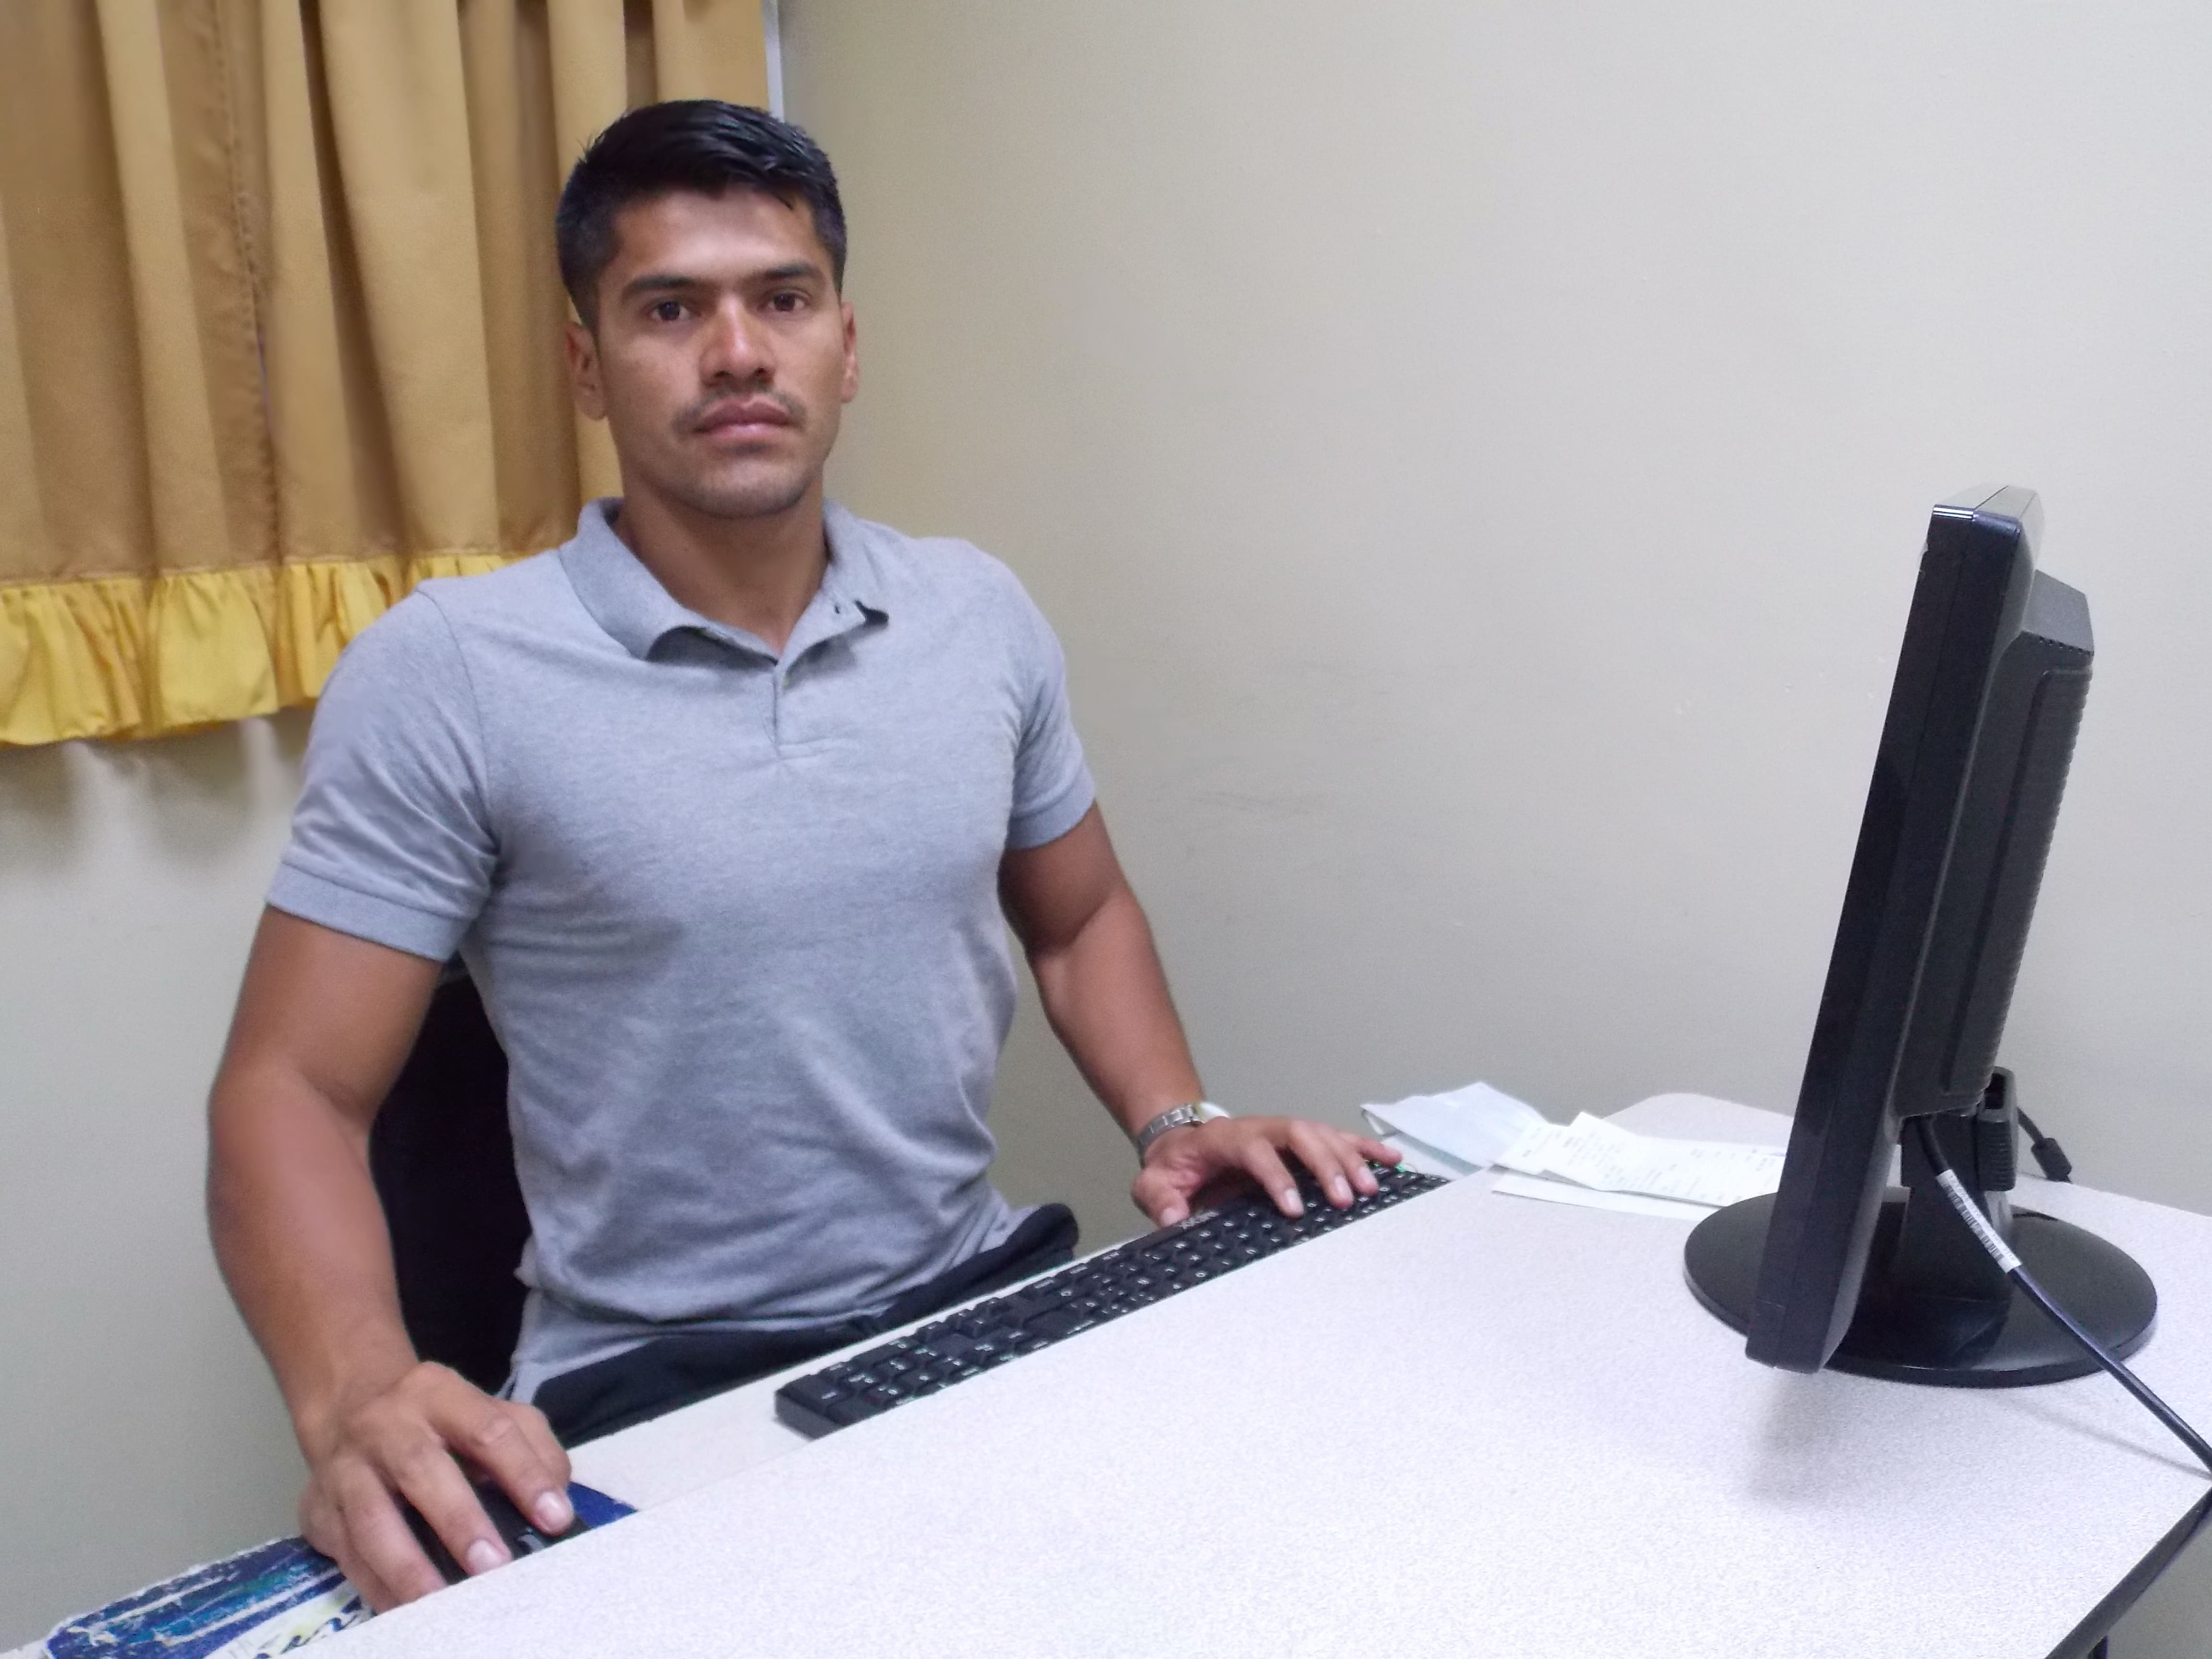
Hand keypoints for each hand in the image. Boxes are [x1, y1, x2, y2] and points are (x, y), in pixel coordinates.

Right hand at [297, 1361, 572, 1609]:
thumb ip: (531, 1447)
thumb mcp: (490, 1412)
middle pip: (422, 1469)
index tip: (555, 1518)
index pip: (489, 1430)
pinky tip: (406, 1612)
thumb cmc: (439, 1422)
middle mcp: (387, 1426)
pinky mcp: (318, 1509)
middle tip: (495, 1567)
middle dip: (460, 1522)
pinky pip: (347, 1556)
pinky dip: (377, 1588)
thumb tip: (557, 1501)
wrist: (349, 1408)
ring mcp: (346, 1468)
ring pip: (373, 1520)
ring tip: (444, 1603)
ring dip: (409, 1567)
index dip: (524, 1474)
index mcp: (440, 1394)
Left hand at [1130, 1115, 1402, 1226]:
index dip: (1275, 1176)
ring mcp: (1282, 1132)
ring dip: (1350, 1157)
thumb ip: (1159, 1199)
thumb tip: (1175, 1217)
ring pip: (1322, 1134)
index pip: (1255, 1150)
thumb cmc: (1173, 1169)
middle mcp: (1260, 1129)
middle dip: (1324, 1164)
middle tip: (1345, 1199)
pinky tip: (1391, 1160)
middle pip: (1299, 1134)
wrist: (1181, 1145)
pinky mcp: (1300, 1142)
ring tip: (1372, 1188)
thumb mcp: (1153, 1184)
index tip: (1293, 1208)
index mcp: (1224, 1140)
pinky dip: (1365, 1148)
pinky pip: (1336, 1139)